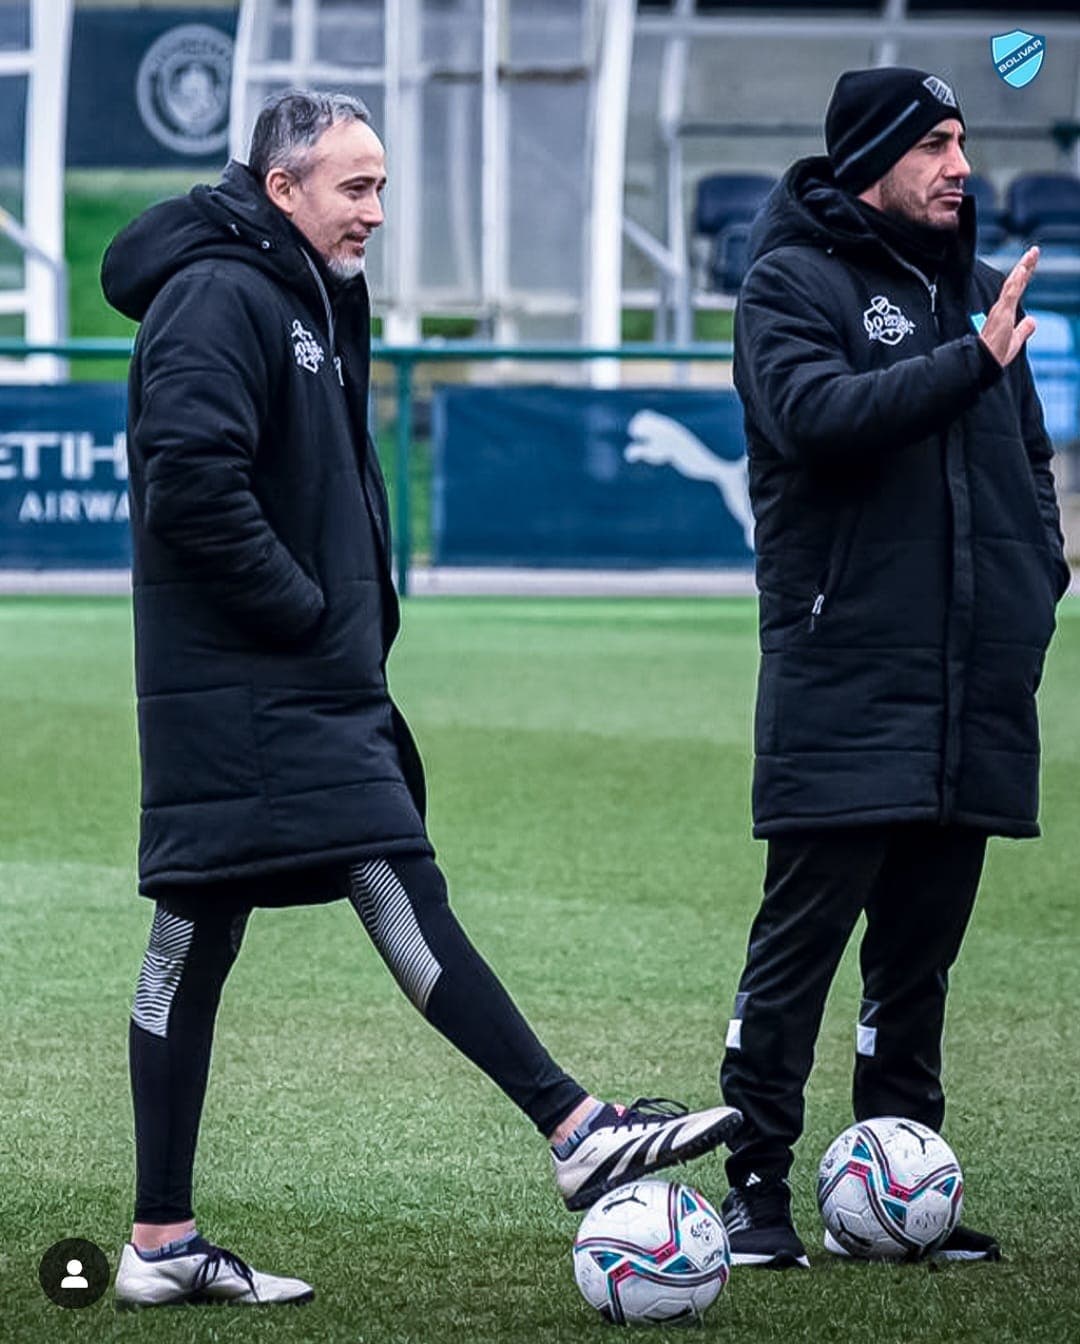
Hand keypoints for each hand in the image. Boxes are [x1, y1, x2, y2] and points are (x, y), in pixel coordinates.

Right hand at [979, 247, 1038, 366]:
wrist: (982, 363)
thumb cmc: (994, 356)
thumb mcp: (1014, 341)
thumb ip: (1023, 330)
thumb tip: (1032, 321)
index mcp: (1004, 313)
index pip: (1016, 289)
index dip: (1024, 275)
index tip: (1030, 262)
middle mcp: (1001, 308)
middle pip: (1016, 282)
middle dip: (1026, 266)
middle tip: (1034, 251)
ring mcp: (1001, 310)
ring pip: (1013, 284)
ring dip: (1023, 268)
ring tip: (1031, 254)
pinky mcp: (1001, 314)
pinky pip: (1010, 293)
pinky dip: (1016, 280)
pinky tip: (1022, 269)